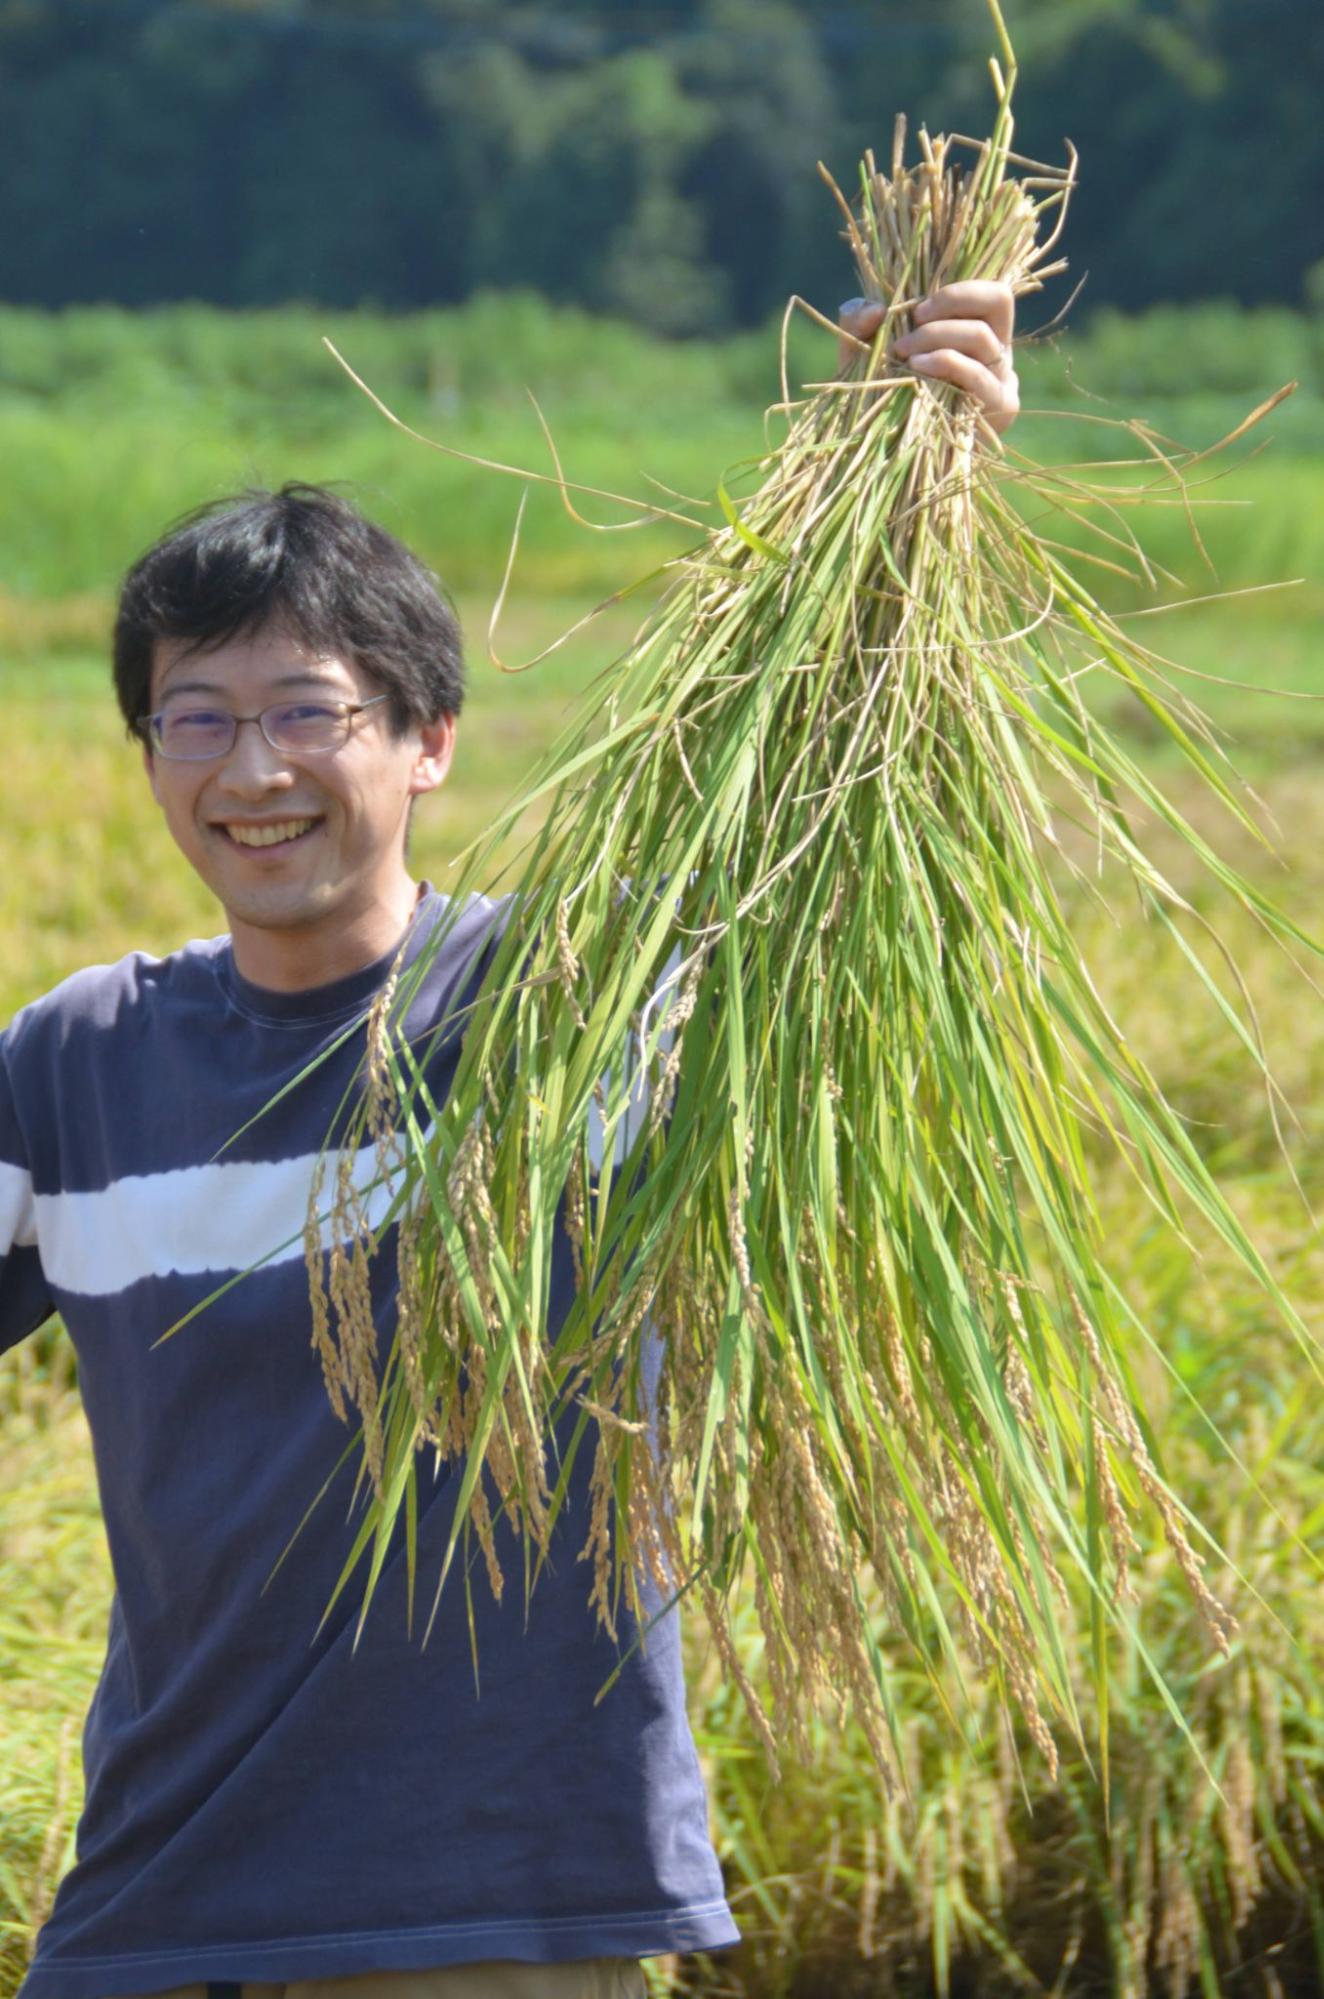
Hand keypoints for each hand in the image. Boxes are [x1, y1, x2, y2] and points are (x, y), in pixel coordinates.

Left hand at [838, 280, 1018, 435]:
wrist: (891, 451)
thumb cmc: (885, 394)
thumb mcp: (866, 352)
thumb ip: (859, 321)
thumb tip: (875, 308)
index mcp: (980, 329)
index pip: (993, 291)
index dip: (958, 291)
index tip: (917, 310)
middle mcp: (999, 351)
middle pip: (998, 302)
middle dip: (949, 305)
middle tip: (911, 326)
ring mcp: (1003, 378)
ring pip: (982, 337)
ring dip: (937, 337)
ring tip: (904, 353)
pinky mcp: (1000, 408)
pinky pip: (978, 374)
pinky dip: (946, 362)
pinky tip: (918, 369)